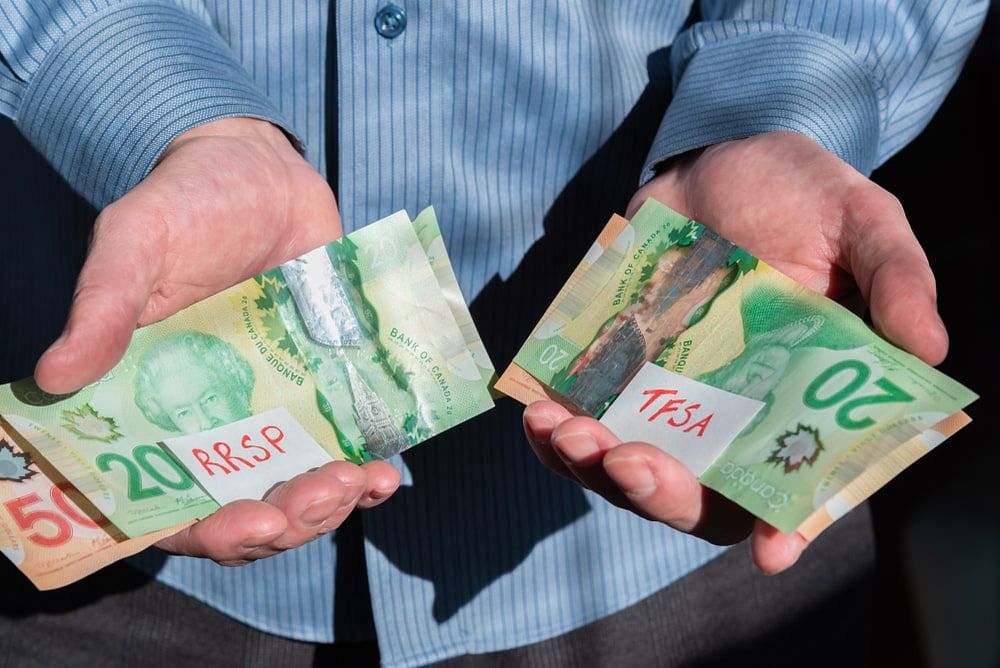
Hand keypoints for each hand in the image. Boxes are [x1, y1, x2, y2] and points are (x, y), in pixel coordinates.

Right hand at [35, 117, 400, 561]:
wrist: (259, 170)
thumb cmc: (184, 205)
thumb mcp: (136, 246)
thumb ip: (104, 309)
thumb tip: (53, 376)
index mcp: (158, 408)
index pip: (179, 501)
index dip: (217, 530)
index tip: (259, 523)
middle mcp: (221, 421)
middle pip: (256, 504)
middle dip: (295, 517)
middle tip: (327, 492)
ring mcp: (280, 407)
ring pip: (307, 485)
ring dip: (337, 500)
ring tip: (363, 480)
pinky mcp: (328, 384)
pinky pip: (352, 442)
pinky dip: (373, 466)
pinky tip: (388, 470)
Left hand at [526, 131, 946, 573]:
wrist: (715, 161)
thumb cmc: (800, 195)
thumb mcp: (860, 220)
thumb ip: (894, 278)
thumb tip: (929, 346)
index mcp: (798, 403)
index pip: (798, 485)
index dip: (790, 525)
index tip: (772, 551)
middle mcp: (730, 420)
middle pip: (698, 495)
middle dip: (659, 493)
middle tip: (628, 460)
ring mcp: (665, 403)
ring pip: (628, 471)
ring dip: (592, 467)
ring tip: (566, 430)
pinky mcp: (613, 377)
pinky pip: (580, 426)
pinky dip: (554, 433)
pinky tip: (538, 411)